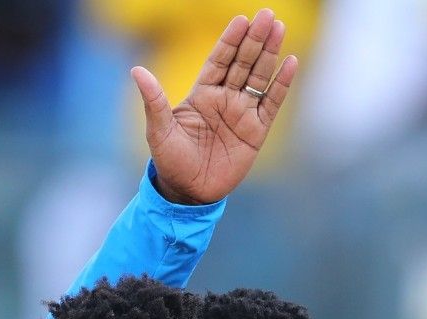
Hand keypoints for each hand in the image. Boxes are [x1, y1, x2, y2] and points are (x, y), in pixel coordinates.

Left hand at [135, 8, 299, 205]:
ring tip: (279, 29)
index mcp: (202, 93)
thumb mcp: (158, 130)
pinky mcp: (257, 131)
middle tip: (268, 15)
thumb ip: (154, 100)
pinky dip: (281, 84)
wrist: (189, 192)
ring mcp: (242, 113)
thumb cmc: (170, 161)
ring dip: (270, 53)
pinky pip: (272, 103)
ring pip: (259, 77)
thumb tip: (137, 71)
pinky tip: (290, 63)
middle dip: (255, 39)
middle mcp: (225, 98)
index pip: (219, 59)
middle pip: (243, 62)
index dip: (230, 40)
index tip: (241, 19)